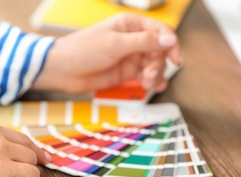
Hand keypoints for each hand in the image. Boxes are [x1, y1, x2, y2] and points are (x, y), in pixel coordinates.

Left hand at [33, 13, 181, 93]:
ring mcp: (130, 57)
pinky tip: (151, 86)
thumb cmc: (84, 50)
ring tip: (148, 82)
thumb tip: (170, 39)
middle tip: (150, 75)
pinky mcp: (126, 73)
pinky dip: (151, 81)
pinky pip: (145, 76)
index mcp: (131, 25)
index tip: (176, 59)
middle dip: (159, 63)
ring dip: (155, 74)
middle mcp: (133, 40)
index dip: (171, 44)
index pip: (160, 31)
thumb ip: (144, 42)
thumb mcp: (115, 44)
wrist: (64, 71)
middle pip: (159, 50)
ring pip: (154, 65)